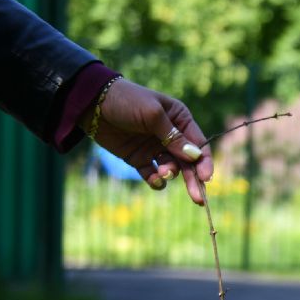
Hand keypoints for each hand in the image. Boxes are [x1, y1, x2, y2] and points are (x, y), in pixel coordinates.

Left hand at [89, 78, 214, 204]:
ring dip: (170, 174)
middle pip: (188, 162)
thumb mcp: (153, 115)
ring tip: (162, 173)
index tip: (206, 178)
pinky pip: (153, 175)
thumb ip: (174, 137)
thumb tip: (195, 156)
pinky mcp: (139, 159)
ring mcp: (155, 148)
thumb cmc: (127, 101)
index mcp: (180, 120)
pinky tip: (154, 180)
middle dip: (193, 179)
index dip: (204, 162)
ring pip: (172, 169)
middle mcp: (171, 135)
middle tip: (198, 198)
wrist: (92, 103)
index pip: (198, 144)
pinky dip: (156, 180)